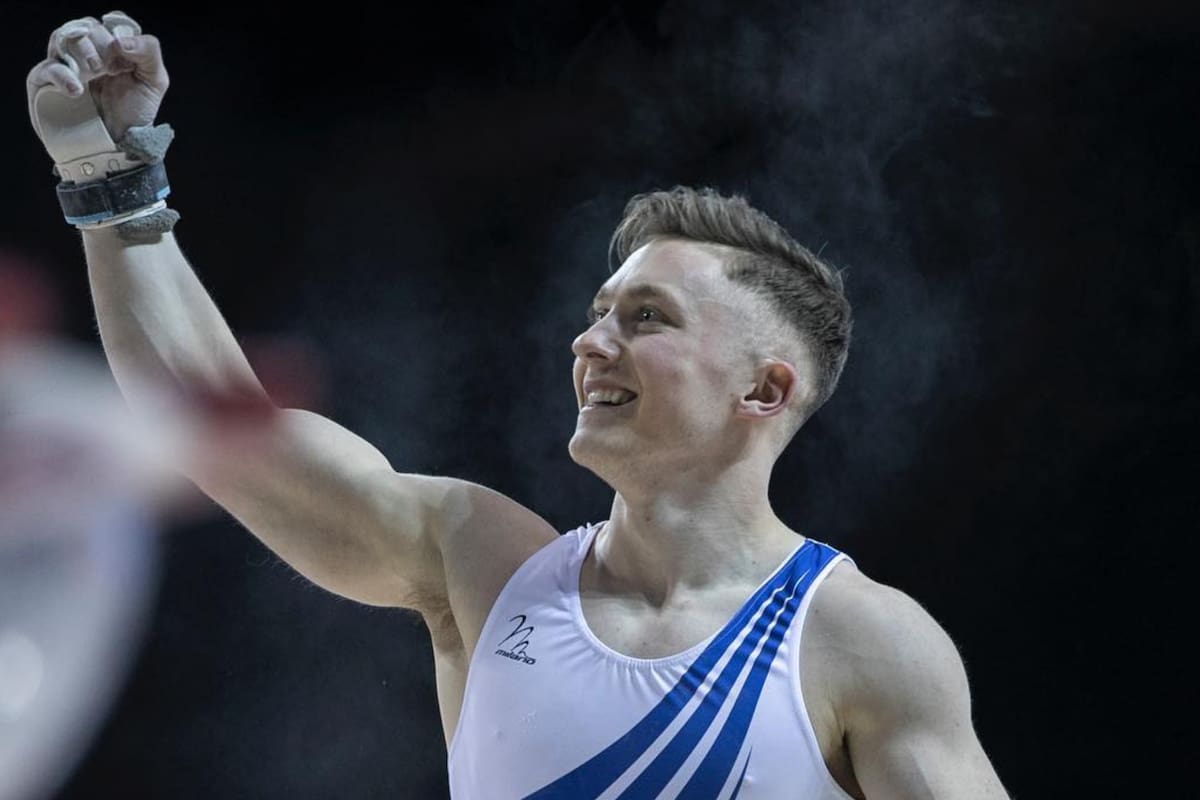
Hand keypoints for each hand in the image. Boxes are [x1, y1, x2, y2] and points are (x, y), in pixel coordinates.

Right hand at [26, 12, 167, 146]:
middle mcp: (88, 52)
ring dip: (83, 52)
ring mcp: (66, 64)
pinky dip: (62, 75)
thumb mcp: (154, 82)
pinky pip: (47, 68)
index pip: (109, 23)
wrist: (118, 144)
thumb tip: (120, 40)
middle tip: (111, 69)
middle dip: (101, 45)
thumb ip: (148, 52)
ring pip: (64, 38)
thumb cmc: (134, 113)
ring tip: (95, 73)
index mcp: (113, 48)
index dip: (117, 31)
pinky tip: (77, 89)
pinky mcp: (46, 82)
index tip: (126, 54)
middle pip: (87, 27)